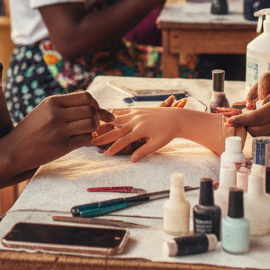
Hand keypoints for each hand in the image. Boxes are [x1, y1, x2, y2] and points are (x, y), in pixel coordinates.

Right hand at [11, 92, 112, 168]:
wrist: (14, 150)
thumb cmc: (32, 130)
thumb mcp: (44, 110)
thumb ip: (65, 106)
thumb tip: (94, 105)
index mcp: (52, 102)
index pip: (85, 96)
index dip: (94, 103)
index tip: (95, 110)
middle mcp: (56, 113)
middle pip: (91, 110)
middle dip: (97, 116)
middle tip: (95, 122)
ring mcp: (59, 130)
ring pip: (91, 123)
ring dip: (94, 128)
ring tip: (88, 131)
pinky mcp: (62, 146)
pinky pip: (86, 139)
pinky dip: (88, 139)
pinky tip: (80, 140)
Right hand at [91, 107, 223, 160]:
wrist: (177, 117)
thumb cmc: (168, 133)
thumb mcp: (157, 144)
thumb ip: (143, 151)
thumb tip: (132, 160)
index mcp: (140, 130)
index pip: (123, 141)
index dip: (113, 148)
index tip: (105, 154)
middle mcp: (136, 120)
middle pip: (116, 130)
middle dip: (103, 136)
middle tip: (91, 141)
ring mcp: (136, 113)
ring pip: (117, 119)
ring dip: (105, 124)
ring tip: (94, 128)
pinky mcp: (138, 109)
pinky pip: (123, 111)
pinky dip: (114, 113)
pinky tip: (108, 114)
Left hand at [228, 79, 269, 139]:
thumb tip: (257, 106)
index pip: (256, 117)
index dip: (240, 120)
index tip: (229, 121)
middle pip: (257, 130)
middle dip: (244, 125)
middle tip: (235, 119)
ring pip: (265, 132)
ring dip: (255, 126)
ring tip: (248, 117)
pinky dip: (267, 126)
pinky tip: (267, 118)